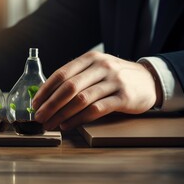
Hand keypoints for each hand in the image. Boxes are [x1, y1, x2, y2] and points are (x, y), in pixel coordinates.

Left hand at [32, 51, 159, 129]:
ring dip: (62, 114)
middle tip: (39, 118)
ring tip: (50, 124)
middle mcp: (101, 67)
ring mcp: (114, 81)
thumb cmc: (114, 77)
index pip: (61, 74)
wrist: (149, 80)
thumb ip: (76, 77)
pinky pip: (96, 110)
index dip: (45, 90)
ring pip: (81, 99)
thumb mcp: (96, 69)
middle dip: (50, 105)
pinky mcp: (124, 97)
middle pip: (69, 87)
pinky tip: (67, 125)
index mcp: (90, 59)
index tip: (34, 104)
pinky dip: (79, 119)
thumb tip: (47, 96)